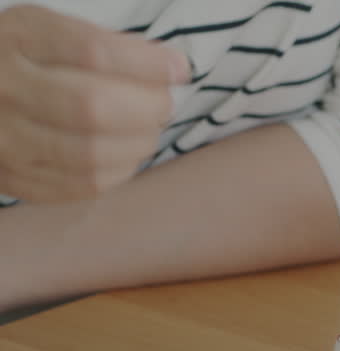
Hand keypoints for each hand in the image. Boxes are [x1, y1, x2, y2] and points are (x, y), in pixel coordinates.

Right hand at [0, 5, 188, 201]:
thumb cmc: (26, 60)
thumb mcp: (49, 32)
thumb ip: (104, 45)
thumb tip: (172, 68)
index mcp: (16, 39)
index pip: (91, 51)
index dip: (146, 63)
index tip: (178, 69)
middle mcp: (3, 88)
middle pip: (92, 107)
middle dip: (147, 108)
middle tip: (162, 104)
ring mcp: (4, 138)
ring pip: (91, 154)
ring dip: (138, 144)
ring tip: (147, 130)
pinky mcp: (13, 177)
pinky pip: (82, 185)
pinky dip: (119, 172)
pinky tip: (124, 154)